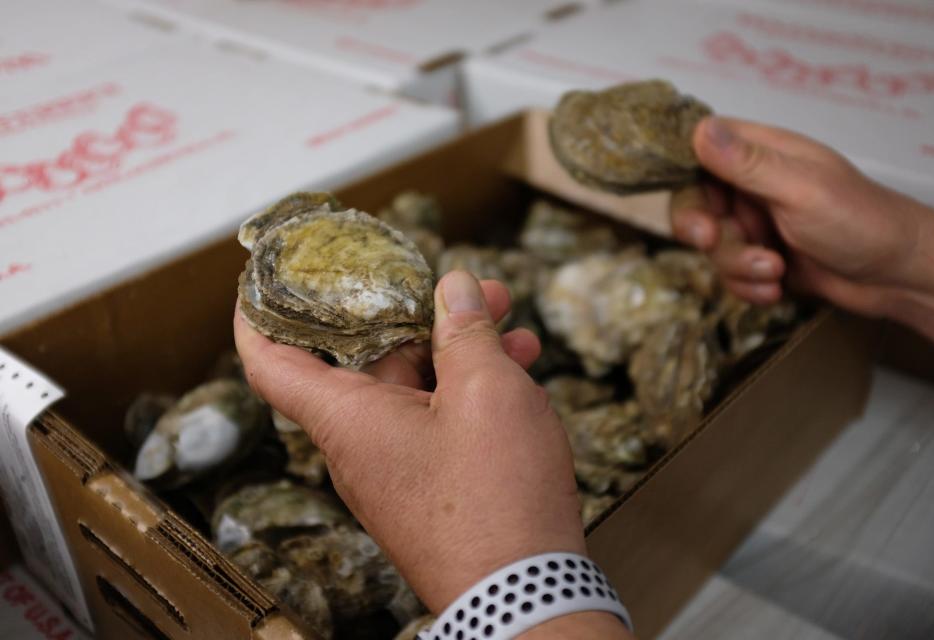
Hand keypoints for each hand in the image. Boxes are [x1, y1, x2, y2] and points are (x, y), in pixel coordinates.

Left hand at [234, 272, 584, 612]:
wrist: (526, 595)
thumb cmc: (497, 499)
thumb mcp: (488, 392)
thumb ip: (466, 331)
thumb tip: (454, 288)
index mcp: (348, 419)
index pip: (271, 362)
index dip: (257, 315)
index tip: (261, 280)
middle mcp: (361, 445)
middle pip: (367, 361)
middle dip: (415, 314)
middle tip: (465, 291)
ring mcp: (397, 468)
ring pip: (414, 389)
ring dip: (456, 352)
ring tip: (509, 325)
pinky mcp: (431, 488)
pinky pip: (437, 422)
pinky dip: (469, 392)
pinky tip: (518, 371)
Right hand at [671, 116, 933, 354]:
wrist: (898, 276)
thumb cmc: (860, 221)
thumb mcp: (799, 189)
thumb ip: (747, 163)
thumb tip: (700, 129)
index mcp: (761, 154)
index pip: (698, 153)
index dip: (686, 181)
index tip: (694, 206)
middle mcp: (752, 185)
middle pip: (695, 204)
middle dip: (705, 231)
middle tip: (712, 242)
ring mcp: (756, 223)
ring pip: (712, 247)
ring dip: (737, 265)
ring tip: (774, 271)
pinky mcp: (760, 258)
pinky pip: (729, 274)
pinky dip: (748, 286)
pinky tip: (776, 288)